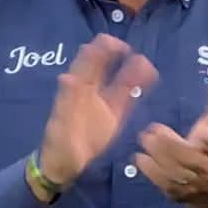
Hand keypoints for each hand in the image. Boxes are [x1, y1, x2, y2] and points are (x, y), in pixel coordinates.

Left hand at [36, 37, 157, 186]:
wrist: (63, 165)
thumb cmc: (58, 143)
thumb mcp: (60, 124)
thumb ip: (66, 101)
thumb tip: (67, 76)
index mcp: (74, 90)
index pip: (86, 63)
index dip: (97, 51)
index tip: (110, 43)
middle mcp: (89, 92)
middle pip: (102, 66)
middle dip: (114, 53)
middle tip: (127, 48)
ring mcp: (103, 102)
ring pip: (119, 79)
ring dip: (131, 69)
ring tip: (145, 64)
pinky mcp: (114, 115)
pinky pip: (127, 96)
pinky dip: (138, 85)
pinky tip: (150, 76)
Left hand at [136, 73, 207, 207]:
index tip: (205, 133)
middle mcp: (207, 168)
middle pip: (190, 158)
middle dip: (171, 146)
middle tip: (151, 132)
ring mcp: (192, 183)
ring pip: (174, 172)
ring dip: (157, 157)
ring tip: (145, 141)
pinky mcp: (177, 193)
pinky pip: (162, 184)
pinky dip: (150, 171)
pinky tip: (140, 159)